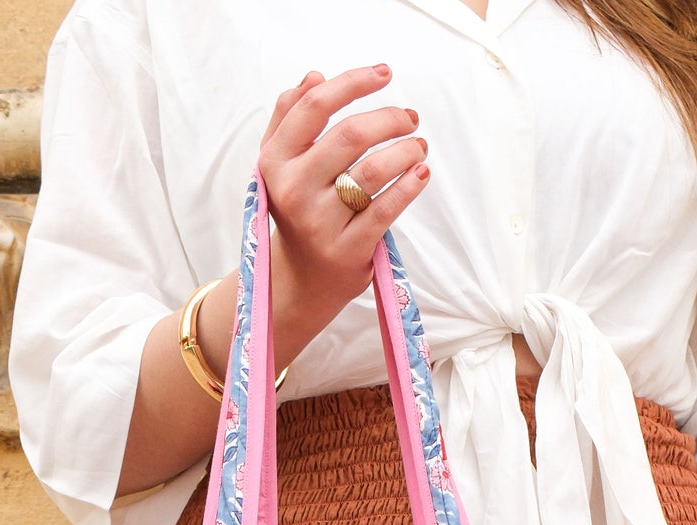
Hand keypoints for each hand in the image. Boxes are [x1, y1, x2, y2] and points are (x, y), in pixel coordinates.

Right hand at [254, 65, 430, 365]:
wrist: (301, 279)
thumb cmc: (298, 208)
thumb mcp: (280, 163)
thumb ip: (290, 116)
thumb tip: (315, 76)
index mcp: (275, 160)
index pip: (315, 106)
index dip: (354, 82)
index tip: (384, 74)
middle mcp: (295, 190)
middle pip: (351, 134)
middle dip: (390, 118)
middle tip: (410, 117)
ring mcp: (321, 223)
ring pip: (373, 170)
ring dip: (406, 150)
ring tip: (419, 146)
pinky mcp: (348, 249)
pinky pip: (386, 209)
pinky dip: (410, 185)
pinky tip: (421, 172)